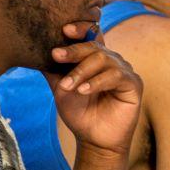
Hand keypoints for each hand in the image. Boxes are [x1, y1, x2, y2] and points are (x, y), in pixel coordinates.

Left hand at [49, 24, 143, 156]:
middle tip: (56, 56)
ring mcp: (124, 71)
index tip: (64, 30)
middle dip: (73, 51)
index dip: (80, 29)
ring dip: (82, 71)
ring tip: (68, 86)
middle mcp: (112, 61)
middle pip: (94, 46)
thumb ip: (54, 69)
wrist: (93, 140)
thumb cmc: (79, 113)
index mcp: (95, 58)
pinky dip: (97, 82)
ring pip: (103, 59)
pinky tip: (83, 91)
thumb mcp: (61, 88)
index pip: (91, 35)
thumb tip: (35, 48)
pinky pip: (115, 76)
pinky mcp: (134, 84)